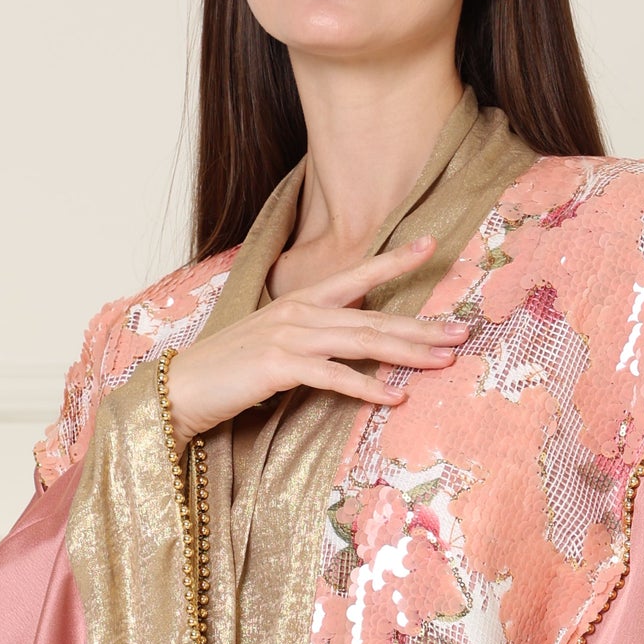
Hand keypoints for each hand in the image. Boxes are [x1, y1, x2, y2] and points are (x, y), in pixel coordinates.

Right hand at [164, 235, 468, 447]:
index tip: (432, 245)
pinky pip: (334, 377)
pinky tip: (395, 398)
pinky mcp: (278, 366)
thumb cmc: (229, 374)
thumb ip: (313, 342)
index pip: (356, 277)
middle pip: (373, 317)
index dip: (394, 260)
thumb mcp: (275, 347)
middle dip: (422, 325)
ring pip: (361, 342)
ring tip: (445, 360)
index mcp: (300, 303)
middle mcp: (298, 312)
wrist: (180, 388)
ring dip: (408, 352)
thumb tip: (352, 350)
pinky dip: (367, 388)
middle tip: (463, 330)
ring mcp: (288, 336)